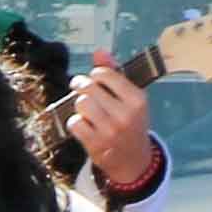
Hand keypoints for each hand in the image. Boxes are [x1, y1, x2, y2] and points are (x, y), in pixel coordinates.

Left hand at [70, 66, 161, 202]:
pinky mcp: (95, 144)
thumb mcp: (130, 98)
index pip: (104, 74)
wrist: (134, 160)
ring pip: (80, 104)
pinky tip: (83, 124)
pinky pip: (74, 123)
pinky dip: (75, 122)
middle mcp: (125, 114)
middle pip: (89, 88)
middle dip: (82, 86)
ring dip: (79, 106)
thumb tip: (99, 51)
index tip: (96, 80)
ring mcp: (110, 131)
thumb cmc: (131, 123)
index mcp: (137, 99)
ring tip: (86, 110)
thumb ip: (114, 73)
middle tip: (81, 89)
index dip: (95, 75)